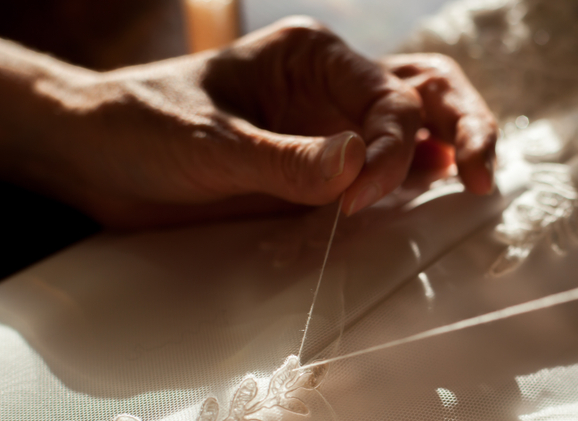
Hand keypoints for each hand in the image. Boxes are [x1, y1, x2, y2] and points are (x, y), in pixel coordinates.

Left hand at [29, 19, 497, 226]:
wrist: (99, 159)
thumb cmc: (143, 128)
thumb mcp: (209, 143)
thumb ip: (284, 159)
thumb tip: (358, 169)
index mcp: (311, 58)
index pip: (386, 99)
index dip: (390, 151)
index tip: (358, 200)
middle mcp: (333, 88)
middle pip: (427, 93)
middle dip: (463, 127)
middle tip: (479, 176)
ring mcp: (333, 130)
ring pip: (420, 128)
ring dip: (452, 151)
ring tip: (475, 186)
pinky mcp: (324, 172)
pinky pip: (388, 173)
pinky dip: (416, 186)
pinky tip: (431, 204)